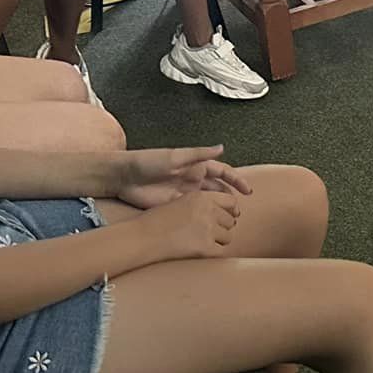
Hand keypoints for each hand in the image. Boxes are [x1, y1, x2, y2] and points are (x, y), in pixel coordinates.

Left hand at [114, 145, 255, 209]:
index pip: (222, 172)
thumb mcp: (175, 156)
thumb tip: (222, 148)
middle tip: (239, 212)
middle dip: (230, 198)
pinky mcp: (174, 206)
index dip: (236, 180)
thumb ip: (199, 154)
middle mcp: (193, 179)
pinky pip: (193, 212)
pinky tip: (210, 225)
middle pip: (218, 189)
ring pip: (208, 202)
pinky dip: (203, 217)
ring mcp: (184, 194)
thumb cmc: (148, 161)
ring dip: (219, 209)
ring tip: (229, 220)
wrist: (124, 177)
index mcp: (195, 165)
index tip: (248, 191)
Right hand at [139, 186, 243, 258]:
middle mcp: (208, 210)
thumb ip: (202, 204)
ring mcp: (208, 229)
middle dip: (222, 228)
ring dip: (218, 241)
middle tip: (207, 234)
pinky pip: (221, 251)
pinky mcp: (205, 247)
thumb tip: (226, 214)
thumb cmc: (157, 220)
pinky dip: (213, 253)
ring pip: (228, 237)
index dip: (231, 211)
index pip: (231, 202)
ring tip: (201, 242)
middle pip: (231, 221)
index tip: (227, 218)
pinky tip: (200, 252)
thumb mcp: (182, 201)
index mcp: (202, 197)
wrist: (143, 237)